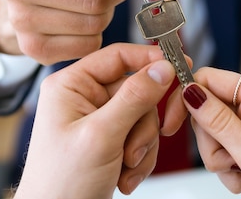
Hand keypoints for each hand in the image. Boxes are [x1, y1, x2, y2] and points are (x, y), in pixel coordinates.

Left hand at [14, 43, 176, 198]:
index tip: (179, 66)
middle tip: (143, 144)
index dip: (150, 59)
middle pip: (137, 90)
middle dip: (143, 124)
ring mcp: (97, 120)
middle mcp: (83, 98)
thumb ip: (134, 98)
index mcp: (71, 85)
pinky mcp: (109, 141)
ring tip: (126, 167)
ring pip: (143, 116)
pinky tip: (124, 176)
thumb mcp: (101, 136)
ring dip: (142, 145)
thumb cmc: (60, 184)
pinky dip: (140, 159)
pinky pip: (140, 137)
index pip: (118, 56)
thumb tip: (162, 67)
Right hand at [180, 67, 240, 198]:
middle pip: (207, 108)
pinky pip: (226, 147)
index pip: (208, 78)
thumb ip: (220, 123)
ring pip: (214, 132)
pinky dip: (231, 167)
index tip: (170, 125)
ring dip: (222, 159)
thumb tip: (189, 91)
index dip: (185, 98)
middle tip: (233, 162)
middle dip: (211, 141)